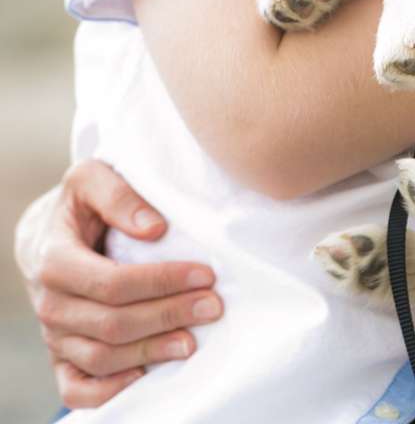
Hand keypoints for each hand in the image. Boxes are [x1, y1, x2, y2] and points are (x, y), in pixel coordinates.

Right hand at [15, 160, 222, 409]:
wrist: (47, 234)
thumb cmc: (79, 203)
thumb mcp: (91, 177)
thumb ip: (118, 195)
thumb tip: (155, 228)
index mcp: (54, 260)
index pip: (111, 283)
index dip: (161, 283)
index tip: (205, 274)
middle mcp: (50, 304)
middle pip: (112, 324)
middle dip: (167, 315)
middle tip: (212, 306)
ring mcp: (54, 335)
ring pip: (102, 357)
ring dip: (151, 352)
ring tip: (193, 340)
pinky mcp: (61, 357)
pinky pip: (77, 389)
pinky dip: (110, 391)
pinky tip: (146, 376)